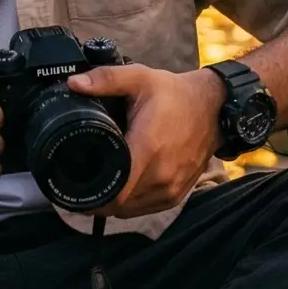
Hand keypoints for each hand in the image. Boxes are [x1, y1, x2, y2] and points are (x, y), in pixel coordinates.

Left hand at [69, 62, 223, 217]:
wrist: (214, 107)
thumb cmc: (176, 94)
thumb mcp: (140, 78)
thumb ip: (106, 79)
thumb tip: (74, 84)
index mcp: (148, 148)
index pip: (114, 190)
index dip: (89, 193)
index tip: (73, 185)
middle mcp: (161, 174)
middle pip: (117, 203)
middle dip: (96, 196)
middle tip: (78, 182)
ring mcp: (171, 188)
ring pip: (130, 210)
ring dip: (112, 203)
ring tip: (97, 186)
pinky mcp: (177, 194)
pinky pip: (145, 209)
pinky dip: (130, 204)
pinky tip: (120, 190)